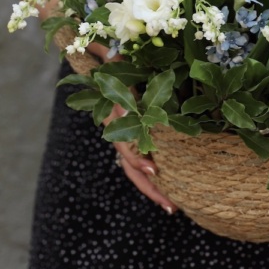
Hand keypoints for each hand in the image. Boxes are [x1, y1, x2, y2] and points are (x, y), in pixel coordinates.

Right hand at [90, 41, 177, 214]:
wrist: (96, 65)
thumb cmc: (112, 62)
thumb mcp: (116, 65)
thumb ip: (116, 70)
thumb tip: (118, 68)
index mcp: (115, 119)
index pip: (125, 145)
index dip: (138, 158)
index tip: (154, 169)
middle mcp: (117, 133)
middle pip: (131, 168)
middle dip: (151, 188)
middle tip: (171, 206)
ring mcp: (122, 138)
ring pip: (134, 170)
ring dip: (152, 188)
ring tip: (171, 206)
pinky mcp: (128, 136)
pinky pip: (137, 161)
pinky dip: (149, 174)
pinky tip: (164, 185)